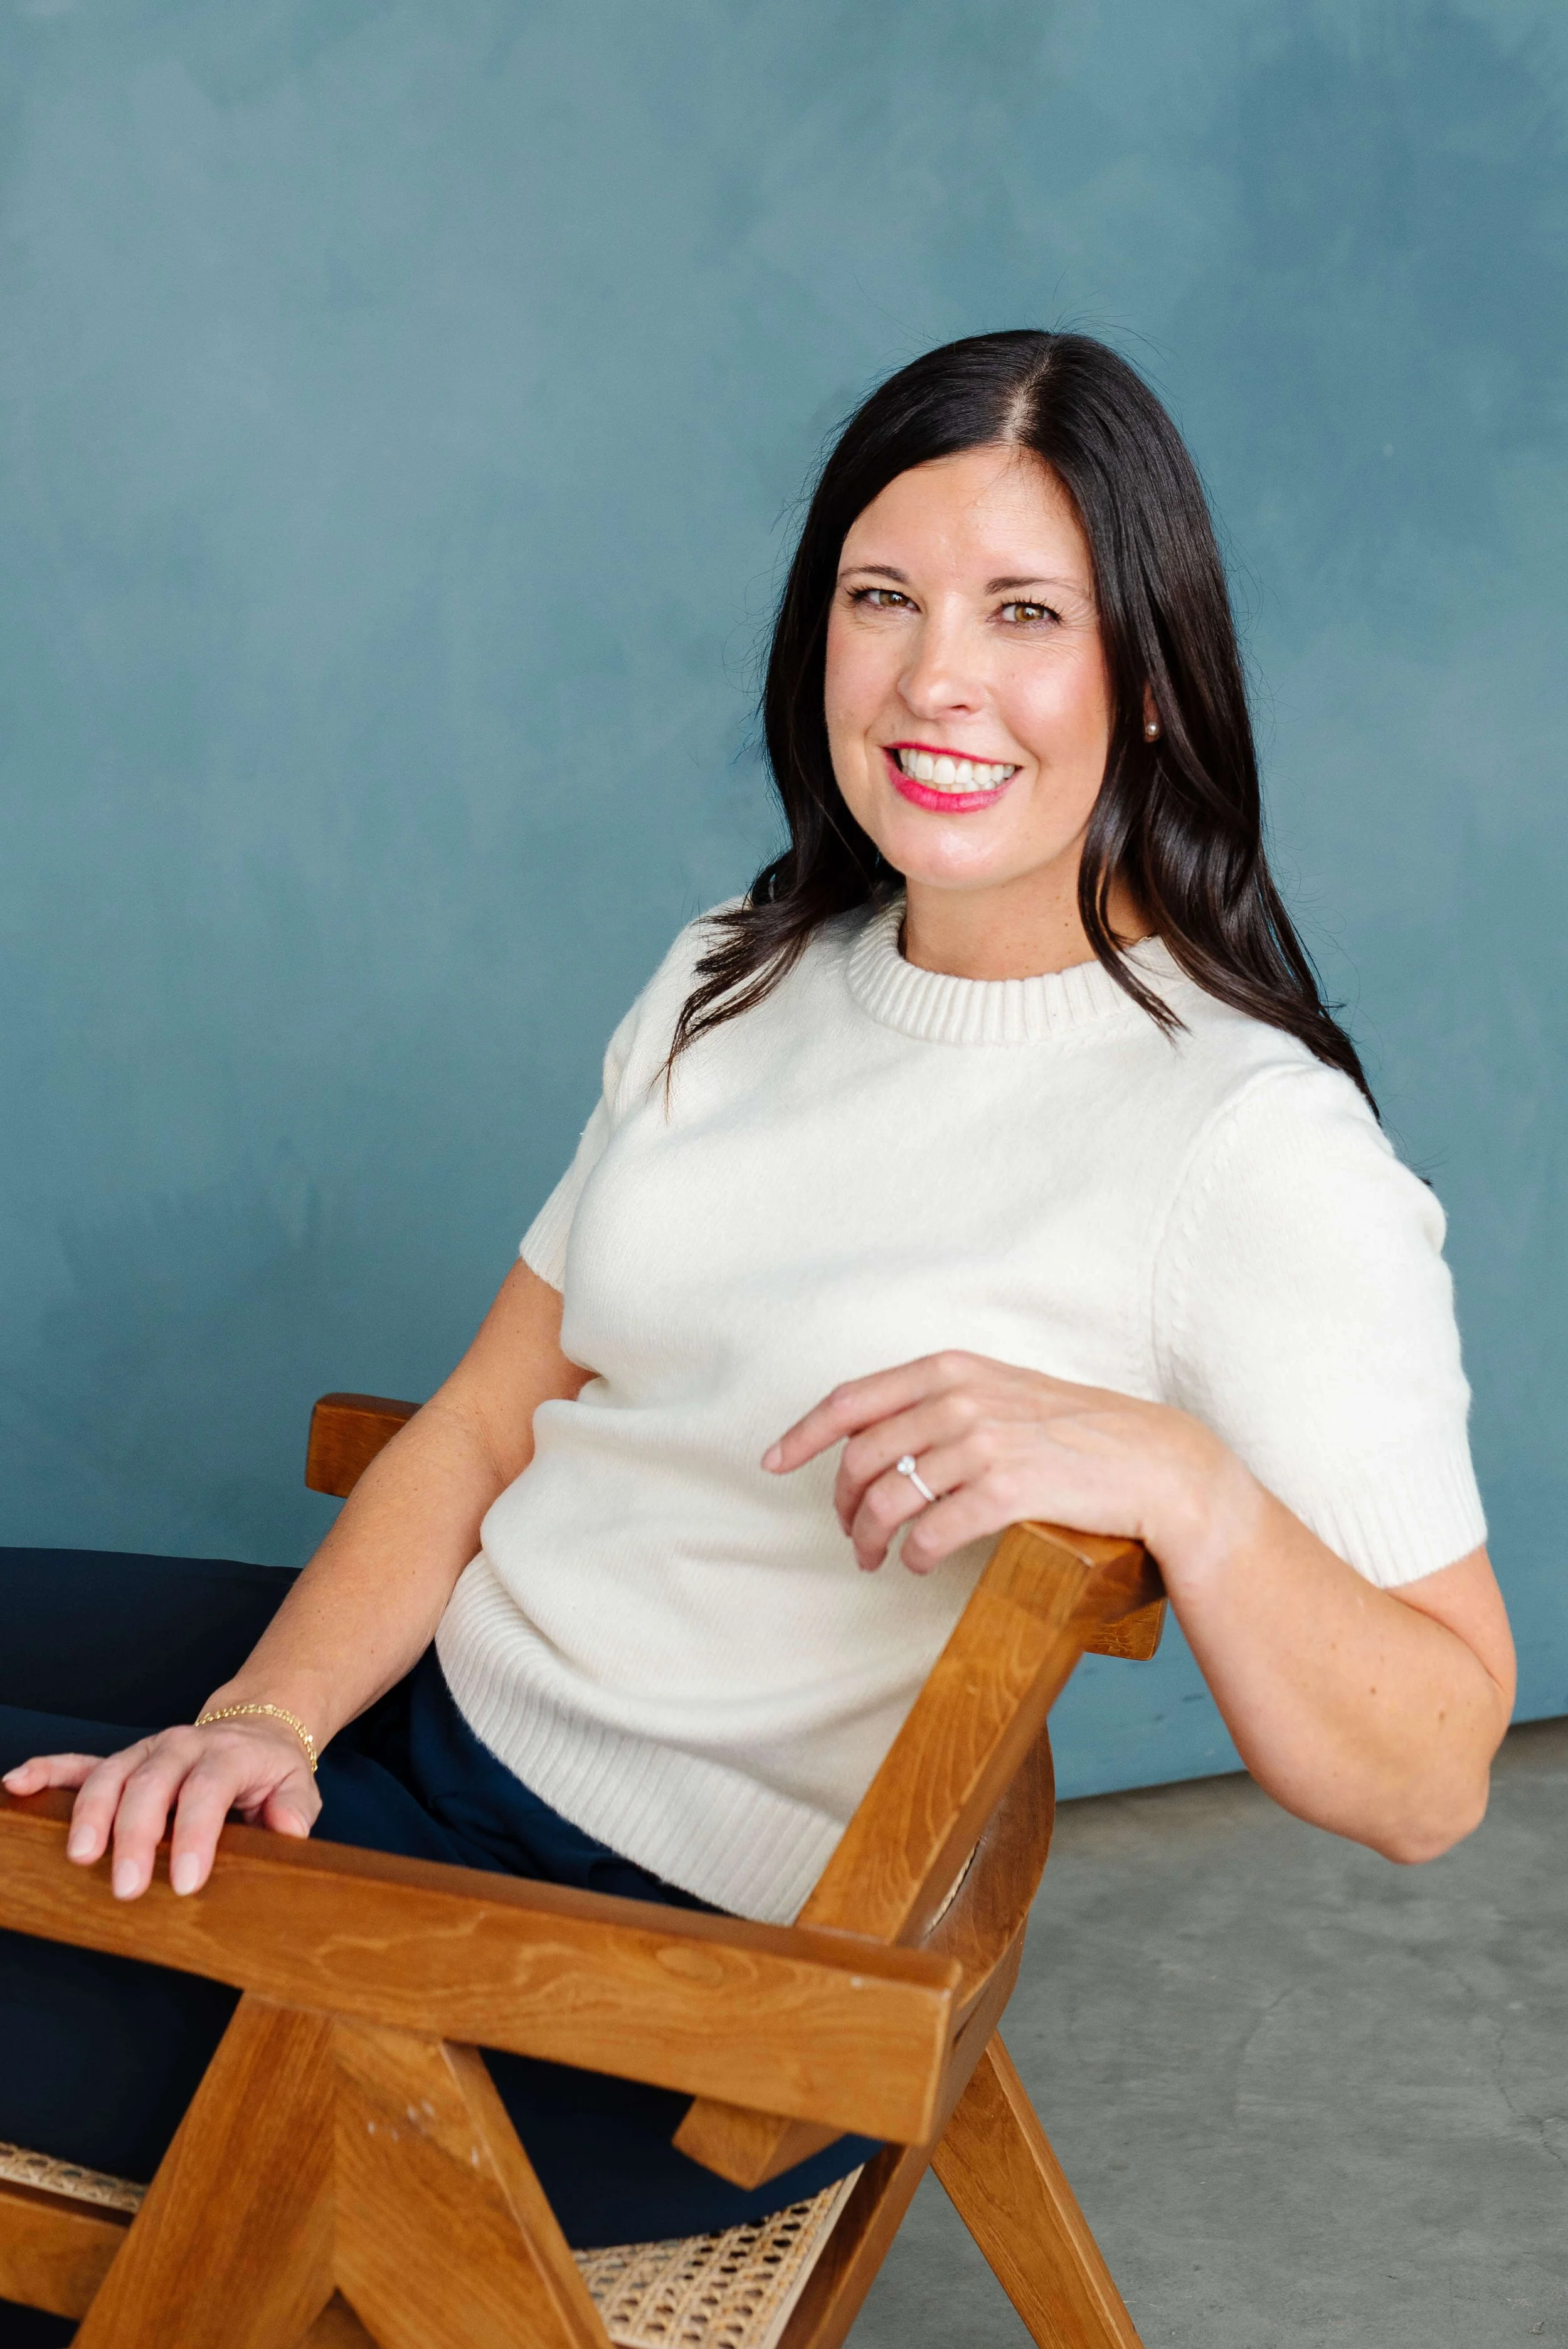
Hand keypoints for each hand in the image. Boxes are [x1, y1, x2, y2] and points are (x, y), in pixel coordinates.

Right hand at [2, 1716, 320, 1900]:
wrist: (254, 1728)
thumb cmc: (271, 1769)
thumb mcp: (297, 1785)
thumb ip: (295, 1809)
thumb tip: (290, 1832)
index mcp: (227, 1755)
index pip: (209, 1789)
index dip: (196, 1833)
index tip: (187, 1881)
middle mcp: (181, 1747)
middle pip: (152, 1785)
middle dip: (136, 1835)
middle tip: (127, 1887)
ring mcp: (146, 1752)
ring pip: (111, 1775)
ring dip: (90, 1814)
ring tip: (80, 1856)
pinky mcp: (122, 1761)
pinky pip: (78, 1764)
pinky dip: (47, 1772)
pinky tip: (18, 1785)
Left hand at [764, 1349, 1249, 1575]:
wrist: (1153, 1461)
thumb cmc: (1074, 1431)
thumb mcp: (1001, 1393)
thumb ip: (940, 1404)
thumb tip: (874, 1439)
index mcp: (951, 1369)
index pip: (851, 1400)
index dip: (802, 1434)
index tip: (771, 1461)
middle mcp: (960, 1398)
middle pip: (860, 1456)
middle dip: (840, 1502)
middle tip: (849, 1534)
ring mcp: (985, 1441)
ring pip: (888, 1497)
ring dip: (869, 1537)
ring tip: (875, 1558)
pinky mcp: (1010, 1489)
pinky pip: (933, 1530)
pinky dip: (913, 1554)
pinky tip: (915, 1563)